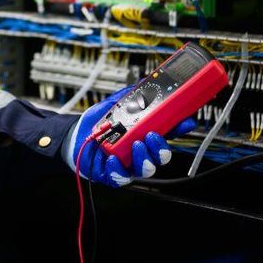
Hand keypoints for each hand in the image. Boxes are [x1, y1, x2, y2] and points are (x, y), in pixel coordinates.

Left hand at [62, 87, 196, 186]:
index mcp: (145, 134)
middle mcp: (140, 151)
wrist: (76, 135)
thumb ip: (132, 96)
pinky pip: (121, 177)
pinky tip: (113, 158)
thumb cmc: (99, 122)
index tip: (186, 121)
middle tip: (153, 135)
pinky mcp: (113, 174)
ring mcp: (128, 164)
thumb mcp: (116, 104)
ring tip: (136, 144)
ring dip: (144, 158)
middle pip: (161, 156)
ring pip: (146, 169)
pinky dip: (119, 169)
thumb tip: (148, 85)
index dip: (179, 128)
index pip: (168, 134)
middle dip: (161, 148)